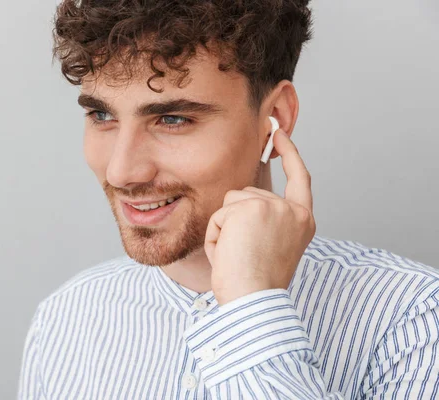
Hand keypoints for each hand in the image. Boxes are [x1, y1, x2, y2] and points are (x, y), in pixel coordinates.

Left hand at [204, 128, 315, 305]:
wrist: (253, 302)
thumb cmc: (256, 285)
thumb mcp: (271, 247)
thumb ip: (265, 220)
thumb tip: (240, 198)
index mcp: (303, 222)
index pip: (299, 178)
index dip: (290, 154)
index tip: (279, 133)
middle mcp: (293, 211)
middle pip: (247, 194)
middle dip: (234, 220)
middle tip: (244, 255)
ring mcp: (274, 207)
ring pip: (231, 202)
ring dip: (225, 229)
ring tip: (238, 255)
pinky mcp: (251, 208)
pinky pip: (219, 215)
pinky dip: (216, 236)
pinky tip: (228, 254)